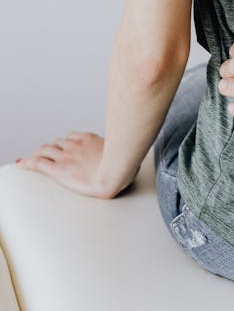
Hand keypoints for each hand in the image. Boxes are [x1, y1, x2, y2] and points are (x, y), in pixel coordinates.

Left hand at [16, 133, 131, 197]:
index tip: (62, 146)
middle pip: (56, 142)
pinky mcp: (58, 170)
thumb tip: (132, 155)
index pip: (71, 137)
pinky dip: (29, 163)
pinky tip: (24, 165)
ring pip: (45, 150)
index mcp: (88, 139)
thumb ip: (119, 150)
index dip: (64, 142)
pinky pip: (38, 163)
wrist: (114, 174)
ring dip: (39, 154)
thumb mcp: (122, 151)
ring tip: (34, 159)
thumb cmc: (122, 165)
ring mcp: (65, 156)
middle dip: (51, 148)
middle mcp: (74, 145)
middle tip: (46, 154)